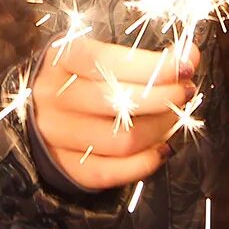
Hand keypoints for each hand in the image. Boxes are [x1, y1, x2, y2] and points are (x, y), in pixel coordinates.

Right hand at [29, 32, 194, 190]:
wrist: (39, 113)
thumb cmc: (81, 78)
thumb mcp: (100, 57)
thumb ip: (143, 57)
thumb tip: (189, 56)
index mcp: (60, 60)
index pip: (107, 61)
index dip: (152, 65)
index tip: (185, 65)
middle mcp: (53, 97)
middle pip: (118, 102)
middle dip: (165, 97)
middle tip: (185, 92)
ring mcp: (57, 135)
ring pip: (122, 140)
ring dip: (160, 130)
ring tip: (173, 118)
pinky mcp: (66, 167)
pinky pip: (111, 172)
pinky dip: (144, 163)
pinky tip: (161, 149)